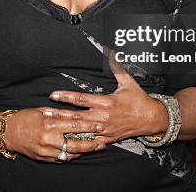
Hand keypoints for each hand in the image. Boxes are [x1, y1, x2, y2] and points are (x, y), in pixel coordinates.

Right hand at [4, 107, 105, 162]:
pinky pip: (62, 159)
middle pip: (76, 142)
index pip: (74, 124)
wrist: (7, 132)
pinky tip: (81, 153)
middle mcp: (49, 138)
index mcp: (50, 123)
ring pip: (71, 153)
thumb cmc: (25, 118)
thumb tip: (75, 112)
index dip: (89, 125)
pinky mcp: (43, 158)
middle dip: (91, 141)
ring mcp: (46, 150)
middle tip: (103, 139)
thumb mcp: (42, 110)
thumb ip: (59, 113)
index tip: (99, 124)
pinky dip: (72, 156)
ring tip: (96, 147)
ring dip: (85, 151)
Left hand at [42, 50, 168, 145]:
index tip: (53, 95)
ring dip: (65, 129)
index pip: (81, 99)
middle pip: (76, 116)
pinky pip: (90, 141)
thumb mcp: (128, 82)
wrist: (151, 118)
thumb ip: (117, 68)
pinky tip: (67, 142)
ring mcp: (104, 129)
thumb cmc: (139, 100)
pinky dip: (78, 141)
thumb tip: (112, 54)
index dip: (66, 97)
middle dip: (59, 114)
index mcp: (106, 102)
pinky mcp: (107, 138)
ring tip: (51, 127)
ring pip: (80, 130)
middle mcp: (103, 116)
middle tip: (45, 113)